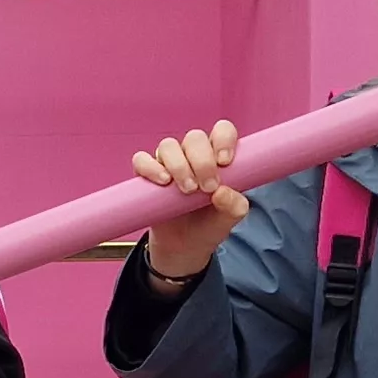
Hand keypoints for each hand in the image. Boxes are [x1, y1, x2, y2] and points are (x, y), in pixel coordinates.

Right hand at [132, 122, 249, 290]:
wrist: (185, 246)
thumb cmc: (209, 224)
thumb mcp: (229, 218)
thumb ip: (235, 206)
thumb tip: (222, 192)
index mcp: (216, 155)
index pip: (222, 130)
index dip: (223, 139)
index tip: (224, 162)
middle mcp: (192, 154)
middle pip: (194, 137)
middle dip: (202, 161)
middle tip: (207, 187)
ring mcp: (168, 162)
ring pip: (168, 146)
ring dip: (179, 166)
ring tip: (187, 190)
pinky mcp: (147, 174)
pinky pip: (141, 160)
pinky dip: (150, 168)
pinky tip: (163, 182)